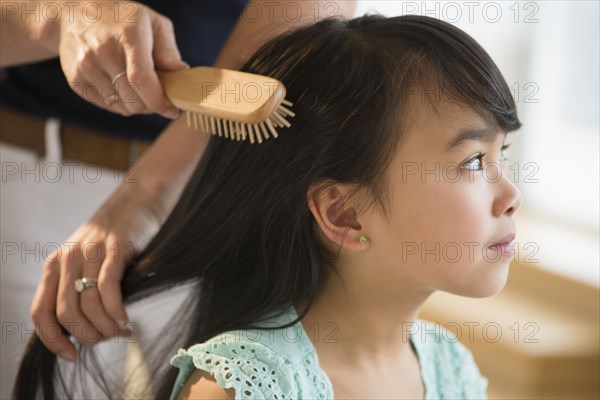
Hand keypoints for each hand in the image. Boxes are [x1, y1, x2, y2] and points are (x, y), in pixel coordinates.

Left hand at [30, 183, 164, 360]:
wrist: (138, 199)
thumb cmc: (116, 236)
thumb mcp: (88, 259)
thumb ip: (80, 286)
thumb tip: (86, 329)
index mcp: (55, 264)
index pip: (40, 312)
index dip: (52, 340)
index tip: (71, 354)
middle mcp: (67, 258)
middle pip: (66, 314)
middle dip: (87, 335)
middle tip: (108, 338)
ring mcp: (90, 252)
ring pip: (87, 304)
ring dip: (105, 327)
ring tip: (122, 331)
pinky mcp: (114, 248)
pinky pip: (108, 288)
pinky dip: (116, 311)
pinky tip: (126, 320)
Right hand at [54, 1, 187, 117]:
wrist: (75, 12)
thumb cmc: (122, 18)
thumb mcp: (153, 22)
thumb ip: (168, 50)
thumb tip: (181, 73)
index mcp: (128, 35)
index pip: (142, 80)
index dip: (159, 101)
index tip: (172, 110)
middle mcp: (104, 51)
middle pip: (133, 100)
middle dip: (151, 106)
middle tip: (157, 97)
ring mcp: (86, 66)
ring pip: (121, 107)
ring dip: (135, 105)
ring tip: (139, 88)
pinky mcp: (75, 79)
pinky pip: (106, 105)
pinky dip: (118, 103)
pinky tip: (121, 85)